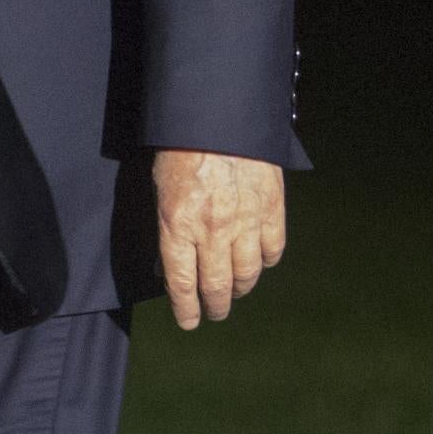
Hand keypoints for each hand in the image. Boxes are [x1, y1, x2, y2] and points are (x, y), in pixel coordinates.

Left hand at [151, 148, 285, 328]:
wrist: (219, 111)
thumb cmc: (181, 145)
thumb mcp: (160, 187)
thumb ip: (167, 228)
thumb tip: (168, 264)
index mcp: (178, 225)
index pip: (182, 285)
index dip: (186, 310)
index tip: (189, 322)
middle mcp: (212, 230)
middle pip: (216, 286)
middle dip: (215, 306)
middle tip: (215, 312)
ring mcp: (244, 221)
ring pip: (247, 274)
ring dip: (241, 289)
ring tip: (237, 292)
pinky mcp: (271, 207)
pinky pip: (272, 249)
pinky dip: (266, 261)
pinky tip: (259, 262)